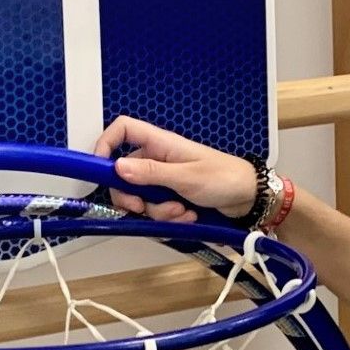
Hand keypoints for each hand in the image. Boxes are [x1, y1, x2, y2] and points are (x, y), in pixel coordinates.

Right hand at [93, 116, 257, 222]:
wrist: (249, 198)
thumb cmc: (225, 177)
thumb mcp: (186, 176)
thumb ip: (151, 173)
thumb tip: (118, 168)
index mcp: (160, 143)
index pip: (122, 130)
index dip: (106, 145)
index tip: (100, 169)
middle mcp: (158, 160)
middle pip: (124, 175)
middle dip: (133, 197)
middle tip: (143, 208)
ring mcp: (164, 180)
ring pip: (141, 198)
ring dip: (158, 211)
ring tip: (181, 211)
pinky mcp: (171, 198)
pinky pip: (156, 211)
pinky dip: (169, 218)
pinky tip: (187, 216)